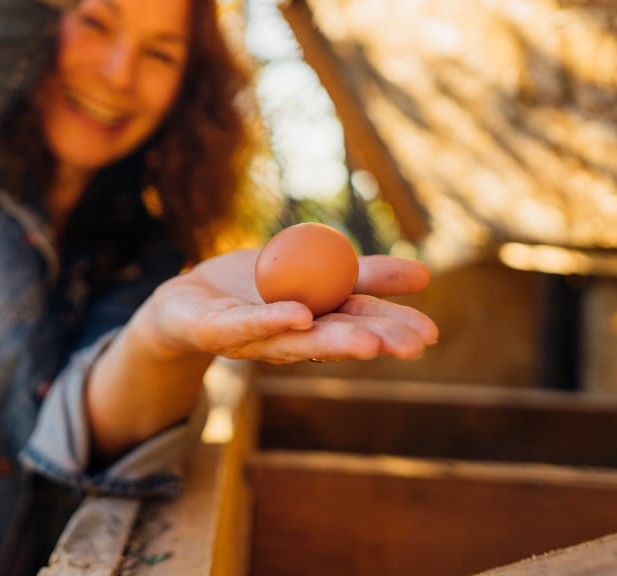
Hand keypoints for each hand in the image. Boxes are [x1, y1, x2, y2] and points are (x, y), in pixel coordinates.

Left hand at [137, 248, 438, 364]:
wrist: (185, 302)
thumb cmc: (253, 290)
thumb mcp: (314, 271)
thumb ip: (362, 275)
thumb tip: (426, 276)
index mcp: (316, 322)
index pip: (360, 324)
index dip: (394, 330)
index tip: (431, 334)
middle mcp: (291, 337)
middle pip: (337, 339)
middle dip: (375, 341)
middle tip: (413, 345)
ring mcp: (255, 338)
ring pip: (299, 341)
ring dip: (335, 343)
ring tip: (370, 343)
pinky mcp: (218, 331)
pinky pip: (247, 326)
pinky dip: (274, 320)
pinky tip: (299, 315)